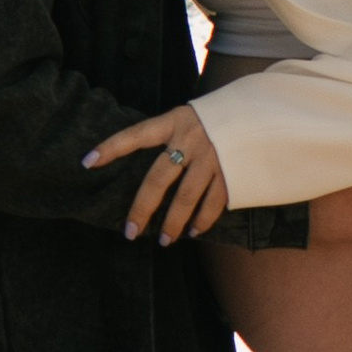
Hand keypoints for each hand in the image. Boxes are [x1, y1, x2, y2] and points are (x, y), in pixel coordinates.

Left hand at [87, 105, 229, 244]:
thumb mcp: (191, 116)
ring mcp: (213, 157)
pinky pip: (214, 202)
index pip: (136, 135)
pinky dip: (203, 219)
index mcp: (175, 121)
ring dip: (174, 222)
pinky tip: (194, 231)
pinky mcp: (232, 172)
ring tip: (164, 240)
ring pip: (186, 197)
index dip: (111, 147)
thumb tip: (148, 166)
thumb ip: (170, 136)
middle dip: (142, 208)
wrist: (263, 112)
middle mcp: (191, 140)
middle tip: (130, 232)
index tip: (87, 162)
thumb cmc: (218, 117)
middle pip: (158, 178)